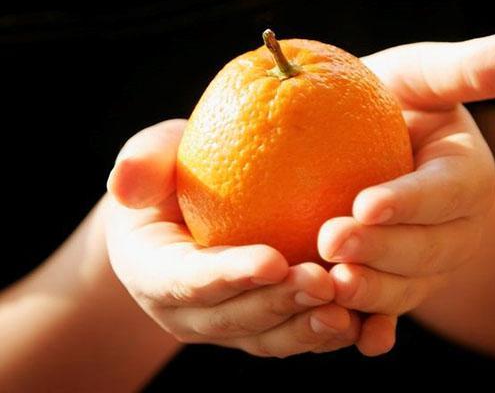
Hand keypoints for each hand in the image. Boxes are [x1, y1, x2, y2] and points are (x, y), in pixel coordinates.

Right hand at [105, 120, 359, 357]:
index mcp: (154, 272)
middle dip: (278, 306)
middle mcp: (189, 312)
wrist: (190, 213)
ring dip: (307, 328)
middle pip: (233, 319)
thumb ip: (142, 164)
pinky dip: (329, 334)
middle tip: (323, 282)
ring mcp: (228, 325)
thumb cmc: (173, 176)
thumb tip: (125, 183)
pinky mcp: (263, 327)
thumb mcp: (153, 158)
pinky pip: (295, 337)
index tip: (273, 260)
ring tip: (348, 310)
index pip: (187, 279)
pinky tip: (366, 322)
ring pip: (268, 340)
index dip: (227, 276)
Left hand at [318, 30, 494, 354]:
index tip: (366, 203)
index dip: (412, 200)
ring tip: (331, 286)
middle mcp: (455, 228)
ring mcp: (428, 262)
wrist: (365, 142)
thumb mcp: (423, 76)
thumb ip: (472, 69)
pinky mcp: (400, 284)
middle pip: (428, 248)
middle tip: (331, 242)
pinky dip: (379, 328)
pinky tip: (359, 341)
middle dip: (383, 250)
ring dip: (374, 293)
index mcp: (466, 178)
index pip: (446, 191)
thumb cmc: (393, 101)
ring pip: (409, 286)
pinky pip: (392, 312)